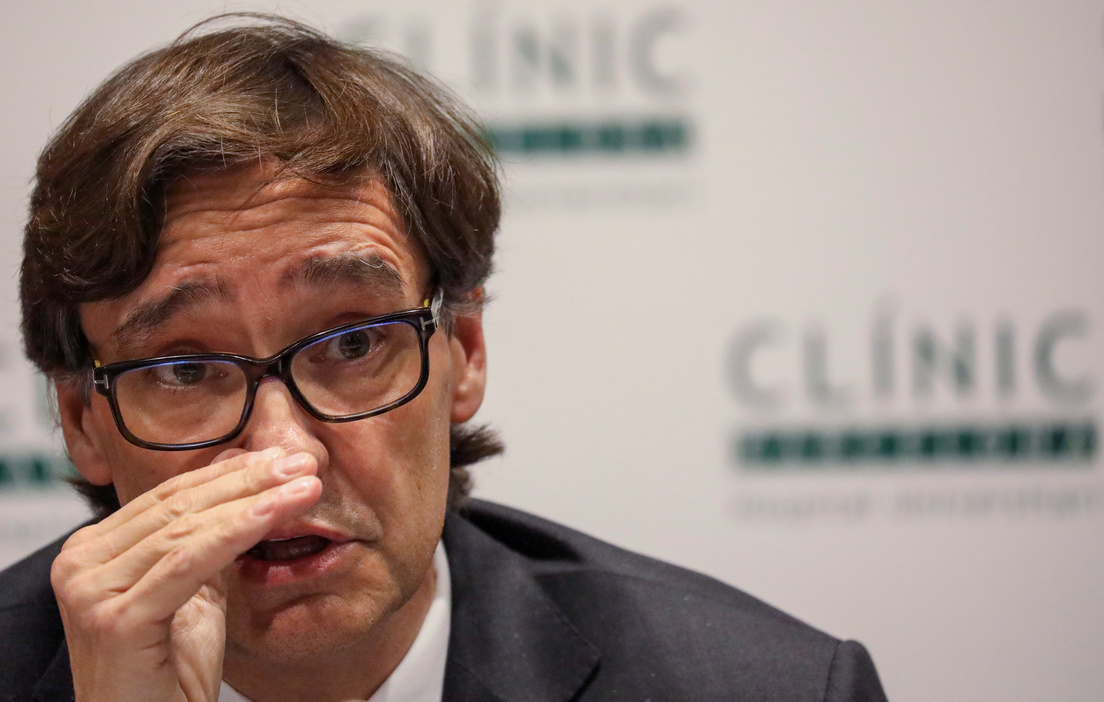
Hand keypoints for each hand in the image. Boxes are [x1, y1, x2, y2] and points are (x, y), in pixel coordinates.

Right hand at [50, 447, 321, 701]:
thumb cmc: (172, 671)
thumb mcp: (194, 592)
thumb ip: (208, 540)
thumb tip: (245, 473)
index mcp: (92, 550)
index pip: (171, 496)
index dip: (230, 472)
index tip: (284, 458)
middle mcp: (78, 563)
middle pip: (180, 506)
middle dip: (249, 479)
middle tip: (304, 461)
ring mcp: (89, 591)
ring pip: (187, 529)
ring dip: (255, 501)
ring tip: (305, 486)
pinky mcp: (114, 619)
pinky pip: (188, 563)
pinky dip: (237, 532)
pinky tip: (275, 513)